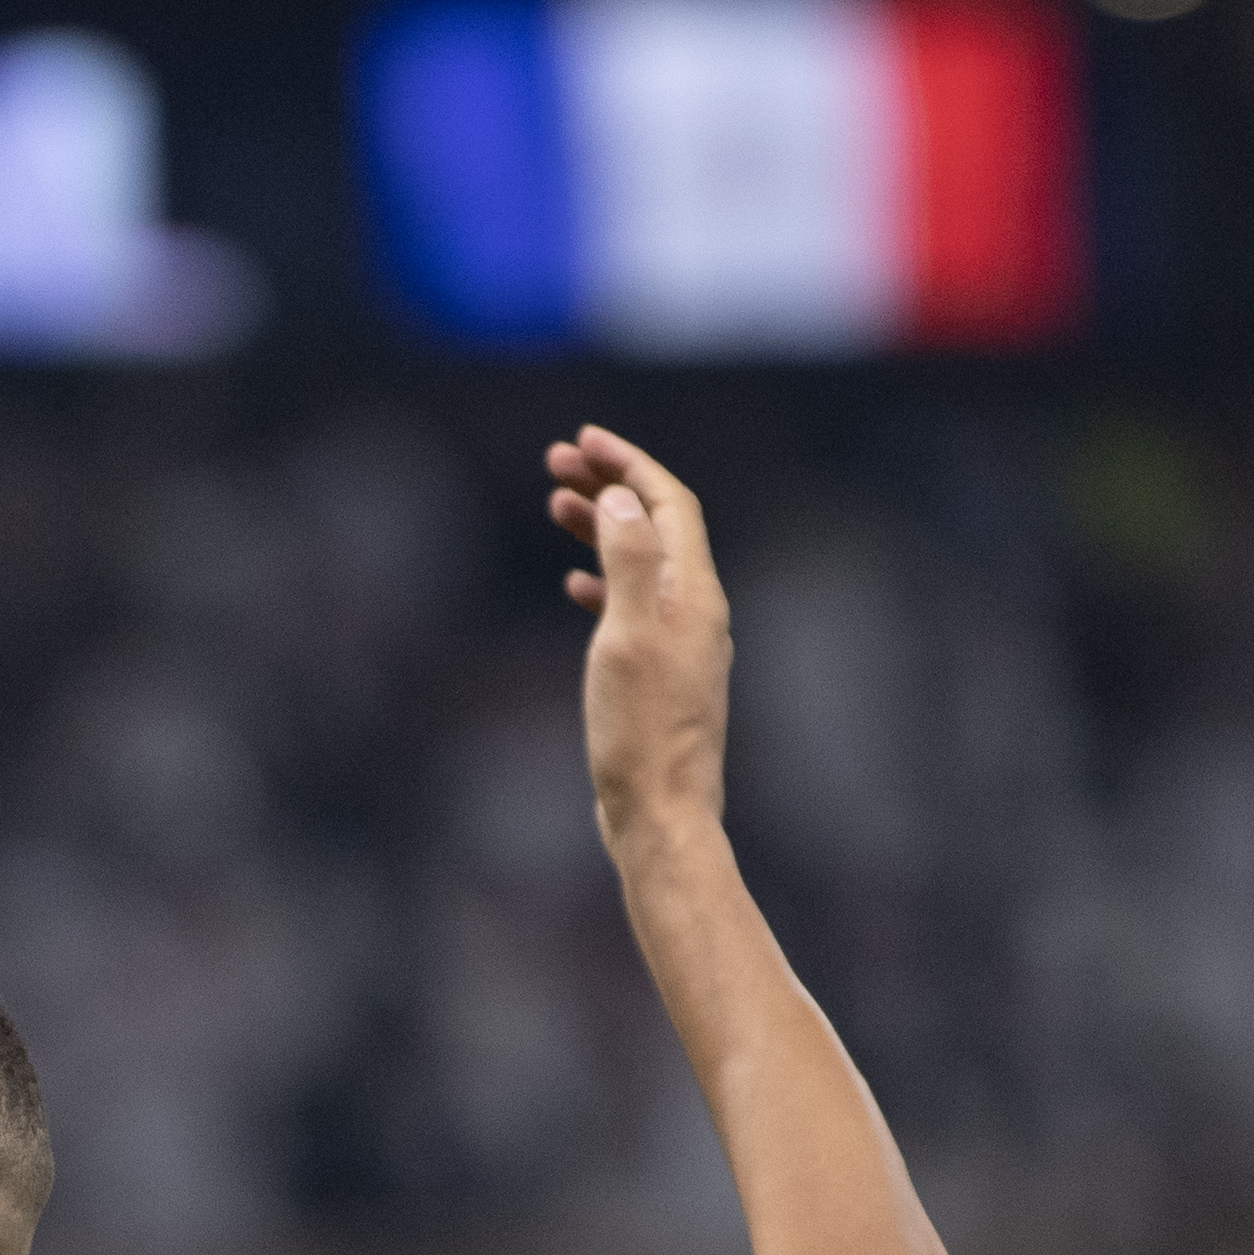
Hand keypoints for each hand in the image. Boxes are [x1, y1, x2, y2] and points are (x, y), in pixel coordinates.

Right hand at [545, 423, 731, 853]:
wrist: (661, 814)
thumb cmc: (642, 733)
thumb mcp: (627, 637)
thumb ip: (629, 561)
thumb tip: (620, 497)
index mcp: (695, 594)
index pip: (669, 503)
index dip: (629, 463)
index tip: (582, 440)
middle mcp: (697, 611)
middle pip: (657, 525)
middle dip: (611, 486)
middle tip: (556, 464)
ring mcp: (682, 643)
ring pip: (643, 562)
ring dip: (603, 528)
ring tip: (555, 507)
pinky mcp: (662, 675)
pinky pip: (636, 604)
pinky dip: (604, 579)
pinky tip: (574, 585)